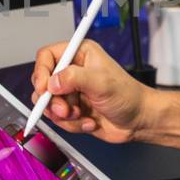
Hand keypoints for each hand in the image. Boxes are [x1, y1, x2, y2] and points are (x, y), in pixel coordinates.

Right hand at [30, 38, 153, 142]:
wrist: (139, 121)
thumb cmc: (129, 96)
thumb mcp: (102, 83)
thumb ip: (74, 78)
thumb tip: (52, 82)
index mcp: (80, 54)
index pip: (47, 56)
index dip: (41, 72)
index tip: (44, 89)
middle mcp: (73, 71)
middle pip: (43, 83)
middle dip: (52, 100)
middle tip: (65, 109)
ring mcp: (72, 92)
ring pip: (49, 104)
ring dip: (64, 115)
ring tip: (81, 115)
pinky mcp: (73, 110)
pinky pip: (59, 119)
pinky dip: (73, 124)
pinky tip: (89, 122)